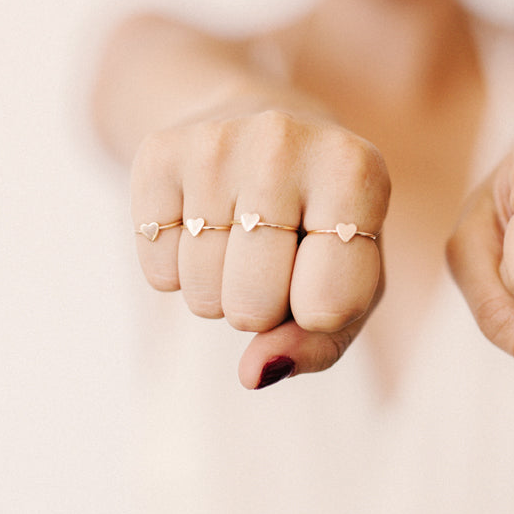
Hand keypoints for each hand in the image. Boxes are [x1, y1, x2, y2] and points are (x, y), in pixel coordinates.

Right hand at [130, 110, 389, 388]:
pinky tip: (203, 226)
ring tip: (242, 241)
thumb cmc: (325, 226)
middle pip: (254, 305)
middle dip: (262, 308)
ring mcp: (217, 141)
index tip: (324, 272)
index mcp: (357, 172)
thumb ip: (320, 344)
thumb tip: (254, 373)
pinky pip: (157, 270)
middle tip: (276, 259)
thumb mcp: (352, 285)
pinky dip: (177, 272)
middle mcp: (285, 142)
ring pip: (202, 292)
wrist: (274, 140)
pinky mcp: (159, 152)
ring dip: (219, 292)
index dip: (319, 314)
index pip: (328, 306)